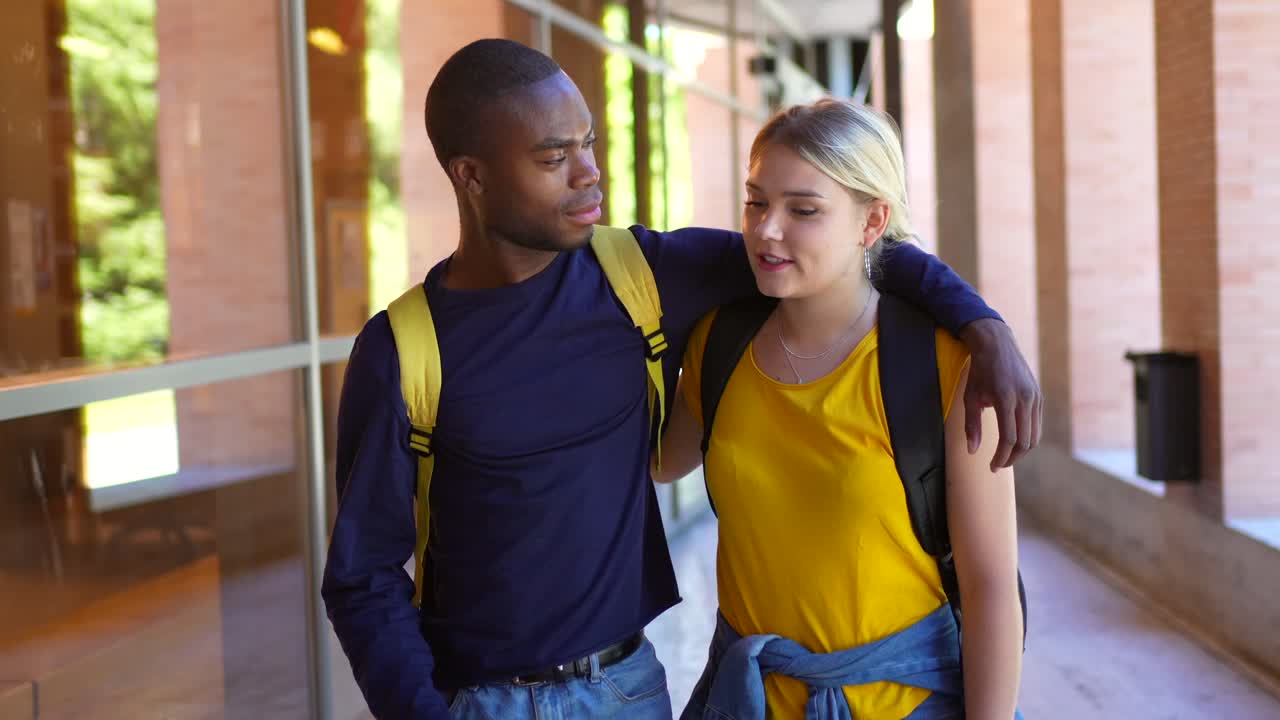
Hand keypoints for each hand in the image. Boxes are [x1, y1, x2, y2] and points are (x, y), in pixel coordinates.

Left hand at [959, 319, 1041, 470]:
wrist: (997, 345)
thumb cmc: (980, 372)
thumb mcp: (970, 398)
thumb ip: (971, 425)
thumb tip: (972, 451)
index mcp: (1006, 399)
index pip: (1009, 438)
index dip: (1001, 457)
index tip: (991, 467)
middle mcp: (1025, 398)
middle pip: (1025, 441)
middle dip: (1012, 458)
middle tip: (998, 465)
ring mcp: (1035, 397)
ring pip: (1034, 435)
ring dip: (1021, 450)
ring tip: (1006, 456)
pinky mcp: (1039, 396)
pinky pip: (1036, 424)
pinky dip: (1027, 437)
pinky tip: (1014, 441)